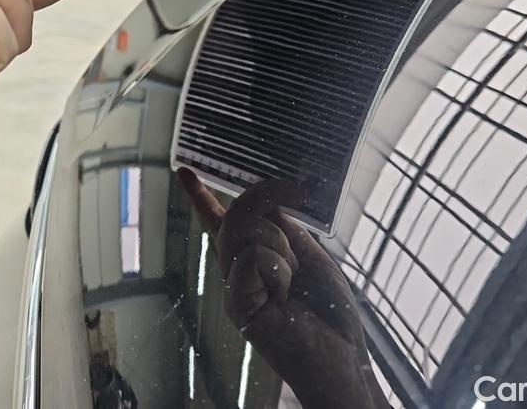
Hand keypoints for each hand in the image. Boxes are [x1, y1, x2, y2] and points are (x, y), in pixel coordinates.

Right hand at [178, 170, 391, 408]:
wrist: (340, 352)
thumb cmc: (329, 309)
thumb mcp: (310, 255)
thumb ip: (284, 229)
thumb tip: (265, 203)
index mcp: (254, 260)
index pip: (223, 222)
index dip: (203, 197)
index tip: (185, 173)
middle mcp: (237, 272)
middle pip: (236, 217)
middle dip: (271, 212)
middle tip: (295, 244)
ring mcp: (234, 288)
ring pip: (246, 233)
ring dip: (282, 248)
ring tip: (293, 282)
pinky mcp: (237, 305)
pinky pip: (253, 258)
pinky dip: (278, 269)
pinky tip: (283, 298)